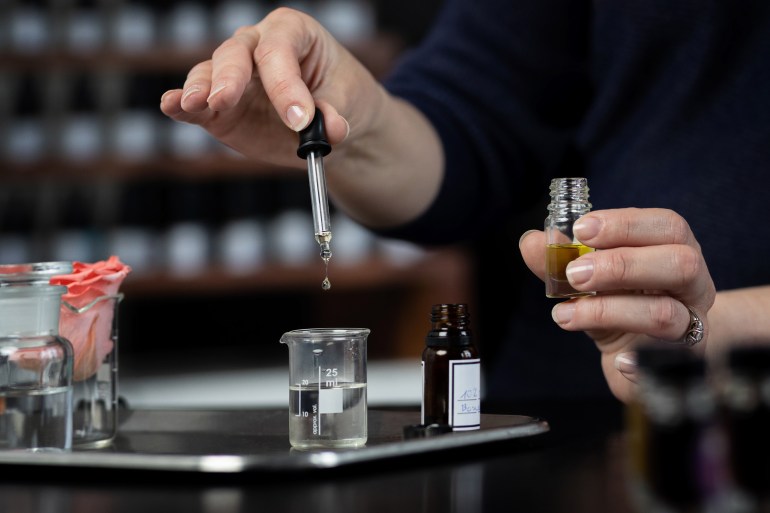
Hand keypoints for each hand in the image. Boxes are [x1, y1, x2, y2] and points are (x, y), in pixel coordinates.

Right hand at [159, 7, 379, 169]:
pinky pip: (196, 103)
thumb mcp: (348, 103)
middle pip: (235, 53)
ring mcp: (234, 76)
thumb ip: (336, 115)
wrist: (333, 122)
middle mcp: (257, 45)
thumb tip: (330, 130)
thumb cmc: (342, 98)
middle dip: (231, 77)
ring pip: (210, 73)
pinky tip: (171, 105)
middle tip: (228, 100)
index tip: (299, 119)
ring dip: (202, 89)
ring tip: (196, 103)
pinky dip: (180, 103)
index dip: (285, 83)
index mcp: (292, 32)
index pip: (278, 50)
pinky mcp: (219, 108)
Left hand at [519, 207, 715, 402]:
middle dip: (621, 265)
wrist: (646, 363)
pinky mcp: (681, 366)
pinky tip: (617, 360)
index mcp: (676, 253)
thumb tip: (531, 241)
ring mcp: (692, 328)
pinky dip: (638, 363)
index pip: (668, 226)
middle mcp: (694, 288)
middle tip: (574, 275)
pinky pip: (665, 364)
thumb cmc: (622, 308)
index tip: (580, 230)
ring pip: (665, 313)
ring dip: (609, 310)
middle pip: (680, 264)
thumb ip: (561, 261)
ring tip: (568, 313)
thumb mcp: (590, 283)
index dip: (625, 224)